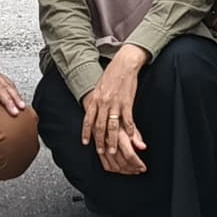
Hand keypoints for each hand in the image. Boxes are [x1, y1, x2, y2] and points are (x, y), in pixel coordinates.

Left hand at [82, 49, 148, 174]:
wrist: (124, 64)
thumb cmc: (111, 75)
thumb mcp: (99, 87)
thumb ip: (96, 100)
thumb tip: (92, 109)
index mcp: (95, 99)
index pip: (88, 120)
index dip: (86, 133)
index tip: (86, 143)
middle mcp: (103, 103)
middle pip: (99, 126)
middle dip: (100, 141)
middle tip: (101, 152)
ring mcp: (115, 104)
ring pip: (112, 127)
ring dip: (112, 140)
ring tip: (113, 150)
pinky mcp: (127, 103)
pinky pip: (128, 120)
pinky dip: (129, 130)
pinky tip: (130, 138)